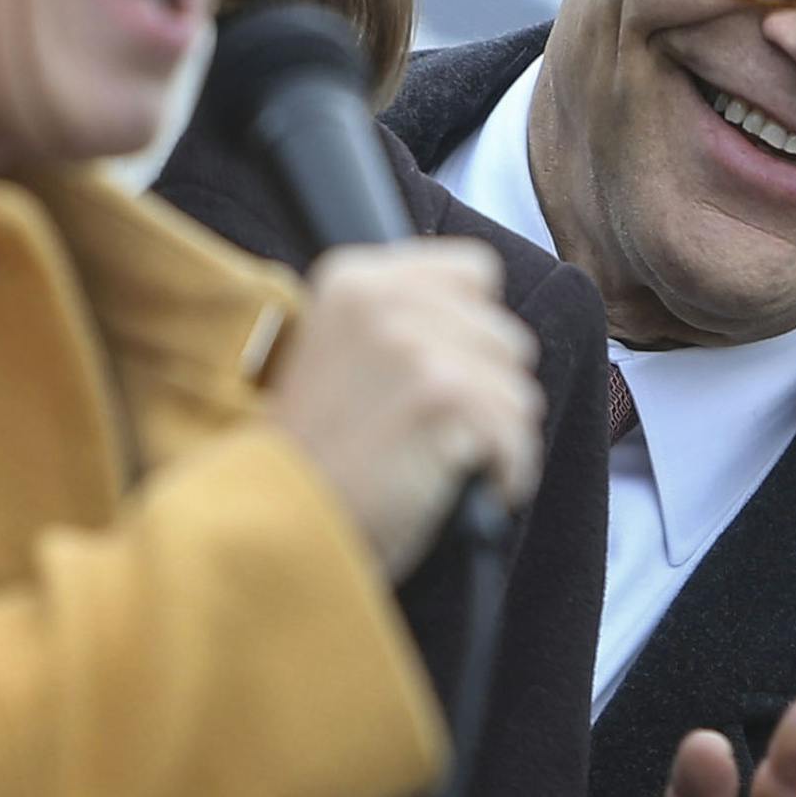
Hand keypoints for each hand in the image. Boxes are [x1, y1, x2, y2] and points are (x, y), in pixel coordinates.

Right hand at [265, 239, 542, 579]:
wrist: (278, 525)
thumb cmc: (314, 457)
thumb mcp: (338, 356)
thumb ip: (400, 321)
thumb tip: (483, 320)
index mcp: (354, 279)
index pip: (475, 270)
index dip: (475, 329)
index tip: (453, 372)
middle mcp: (383, 299)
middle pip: (505, 336)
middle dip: (491, 392)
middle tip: (450, 434)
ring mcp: (413, 345)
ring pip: (517, 389)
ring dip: (500, 437)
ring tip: (457, 464)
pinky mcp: (440, 396)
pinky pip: (515, 432)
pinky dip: (508, 471)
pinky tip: (478, 488)